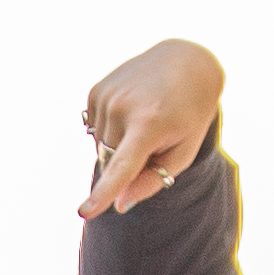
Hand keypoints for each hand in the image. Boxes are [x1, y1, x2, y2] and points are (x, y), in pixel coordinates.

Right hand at [76, 38, 226, 215]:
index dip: (104, 193)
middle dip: (127, 162)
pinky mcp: (96, 91)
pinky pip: (94, 130)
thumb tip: (119, 205)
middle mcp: (122, 108)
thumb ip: (152, 181)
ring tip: (143, 119)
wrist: (186, 62)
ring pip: (100, 148)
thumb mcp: (182, 151)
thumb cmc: (189, 114)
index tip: (85, 212)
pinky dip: (110, 129)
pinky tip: (129, 111)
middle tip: (154, 136)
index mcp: (149, 124)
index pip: (122, 167)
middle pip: (110, 162)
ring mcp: (106, 96)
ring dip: (118, 146)